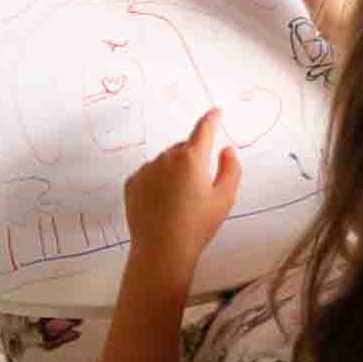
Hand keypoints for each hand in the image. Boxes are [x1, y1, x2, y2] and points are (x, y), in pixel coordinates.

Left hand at [123, 109, 241, 271]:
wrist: (161, 250)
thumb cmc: (198, 225)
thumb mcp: (224, 198)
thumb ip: (231, 168)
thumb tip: (226, 150)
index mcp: (192, 158)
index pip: (203, 129)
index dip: (211, 118)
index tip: (216, 112)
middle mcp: (166, 157)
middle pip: (183, 148)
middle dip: (193, 158)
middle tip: (199, 187)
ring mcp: (146, 169)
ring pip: (165, 161)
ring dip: (174, 171)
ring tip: (180, 201)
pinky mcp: (132, 182)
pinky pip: (149, 174)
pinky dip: (158, 181)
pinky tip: (163, 204)